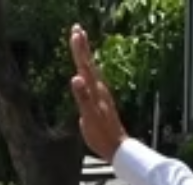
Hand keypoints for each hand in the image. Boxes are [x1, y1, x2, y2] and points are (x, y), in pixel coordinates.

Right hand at [69, 24, 128, 161]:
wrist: (117, 147)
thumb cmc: (101, 134)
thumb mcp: (89, 117)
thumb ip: (82, 97)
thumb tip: (76, 78)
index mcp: (95, 91)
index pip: (85, 65)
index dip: (79, 49)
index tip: (75, 32)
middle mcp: (99, 89)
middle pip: (89, 64)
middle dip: (82, 47)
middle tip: (77, 29)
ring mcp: (101, 95)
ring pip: (91, 70)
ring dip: (85, 56)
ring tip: (81, 43)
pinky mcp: (100, 101)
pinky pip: (92, 79)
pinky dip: (87, 70)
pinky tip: (86, 71)